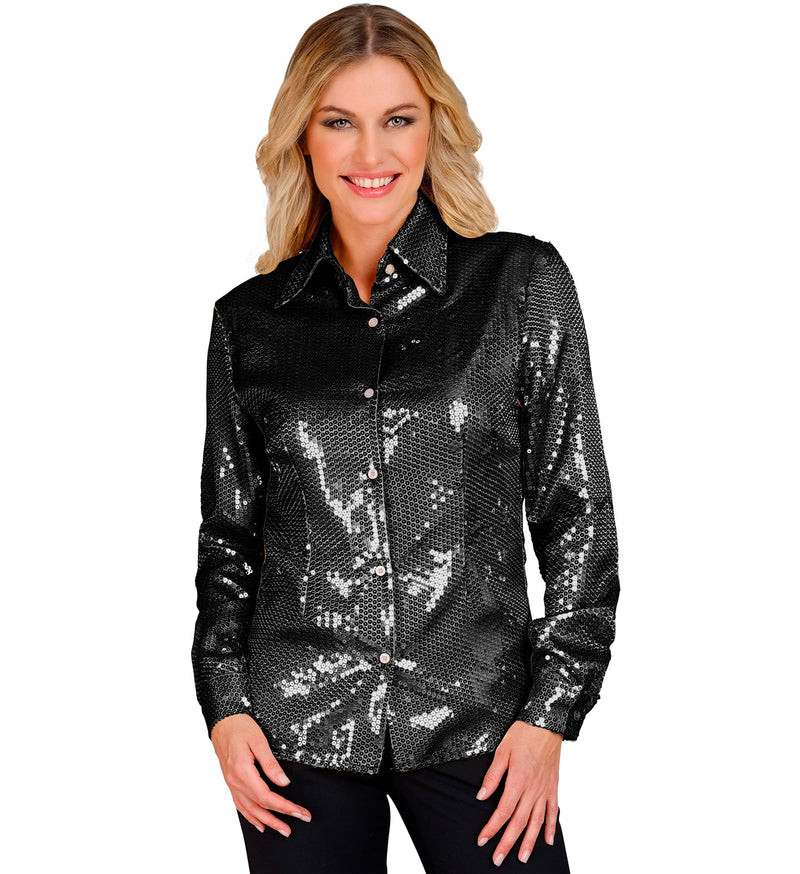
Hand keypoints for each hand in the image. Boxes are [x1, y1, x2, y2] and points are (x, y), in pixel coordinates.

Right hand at [210, 713, 311, 836]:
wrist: (222, 721)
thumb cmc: (240, 727)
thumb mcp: (259, 740)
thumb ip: (271, 764)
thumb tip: (283, 783)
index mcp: (243, 771)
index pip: (267, 797)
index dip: (284, 807)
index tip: (299, 812)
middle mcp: (235, 781)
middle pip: (259, 807)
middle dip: (278, 819)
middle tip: (294, 827)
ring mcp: (231, 783)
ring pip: (249, 809)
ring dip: (266, 821)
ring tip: (280, 830)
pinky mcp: (230, 781)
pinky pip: (240, 804)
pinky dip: (250, 816)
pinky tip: (259, 823)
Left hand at [475, 720, 562, 865]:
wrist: (546, 722)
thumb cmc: (523, 733)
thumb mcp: (502, 751)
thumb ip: (492, 776)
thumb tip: (481, 796)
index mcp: (518, 781)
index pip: (503, 811)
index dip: (492, 828)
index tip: (483, 840)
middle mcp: (533, 789)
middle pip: (519, 822)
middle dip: (507, 842)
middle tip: (498, 859)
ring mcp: (545, 790)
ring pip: (537, 822)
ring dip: (529, 842)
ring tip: (521, 857)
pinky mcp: (554, 787)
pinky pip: (553, 811)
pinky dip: (551, 827)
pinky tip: (548, 840)